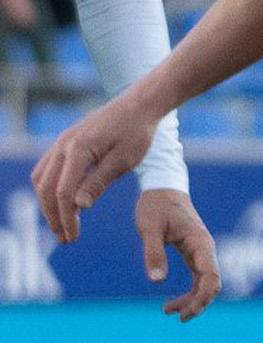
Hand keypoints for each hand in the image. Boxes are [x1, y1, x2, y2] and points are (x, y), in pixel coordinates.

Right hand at [32, 98, 160, 242]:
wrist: (141, 104)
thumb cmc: (138, 132)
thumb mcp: (124, 161)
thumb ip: (99, 182)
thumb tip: (78, 206)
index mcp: (78, 150)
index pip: (63, 193)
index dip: (66, 218)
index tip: (73, 237)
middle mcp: (63, 145)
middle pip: (46, 188)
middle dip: (53, 216)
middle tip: (65, 238)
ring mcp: (62, 141)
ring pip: (42, 178)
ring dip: (48, 203)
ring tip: (63, 223)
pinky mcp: (66, 141)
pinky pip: (48, 167)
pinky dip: (50, 187)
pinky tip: (63, 201)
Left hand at [135, 190, 221, 320]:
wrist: (162, 188)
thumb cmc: (155, 206)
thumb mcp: (149, 228)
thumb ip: (153, 253)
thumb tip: (157, 281)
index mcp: (200, 243)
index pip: (211, 277)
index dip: (202, 298)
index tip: (184, 313)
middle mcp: (206, 249)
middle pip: (212, 284)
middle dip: (198, 304)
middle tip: (176, 317)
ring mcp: (201, 251)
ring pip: (206, 283)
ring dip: (193, 300)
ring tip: (169, 311)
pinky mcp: (194, 252)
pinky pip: (199, 277)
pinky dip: (190, 292)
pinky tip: (173, 301)